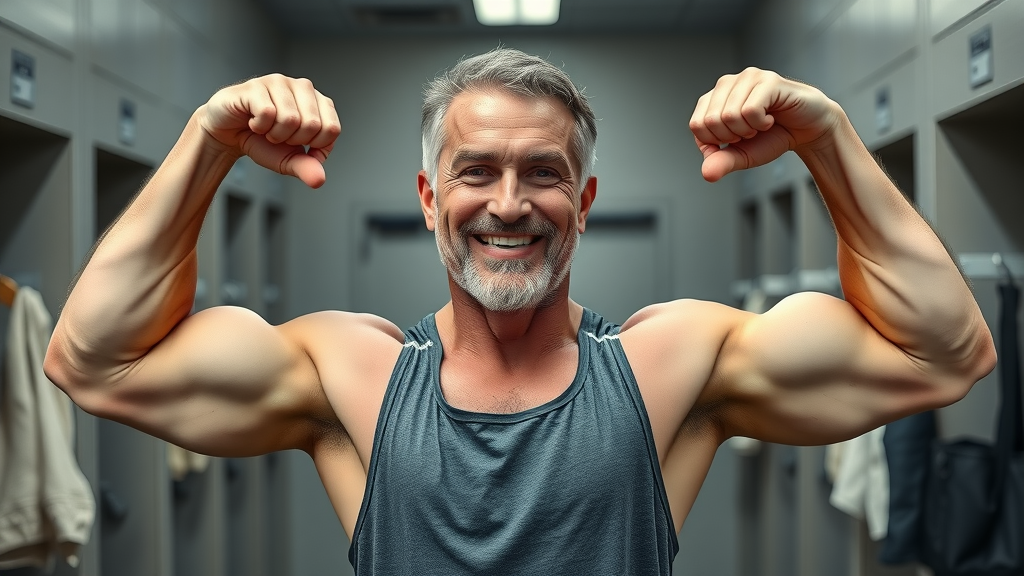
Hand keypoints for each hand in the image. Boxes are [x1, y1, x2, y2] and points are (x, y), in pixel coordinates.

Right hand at [197, 74, 340, 187]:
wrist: (229, 135)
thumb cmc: (262, 142)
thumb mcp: (288, 161)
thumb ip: (307, 168)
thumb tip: (319, 180)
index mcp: (318, 102)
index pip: (332, 129)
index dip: (314, 146)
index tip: (297, 143)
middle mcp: (302, 87)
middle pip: (313, 125)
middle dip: (292, 140)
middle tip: (278, 135)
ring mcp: (279, 82)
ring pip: (291, 119)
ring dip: (274, 134)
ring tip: (266, 128)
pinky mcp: (256, 86)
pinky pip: (268, 112)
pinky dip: (259, 126)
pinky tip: (253, 121)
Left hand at [689, 68, 840, 181]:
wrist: (807, 130)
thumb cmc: (772, 137)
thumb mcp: (742, 156)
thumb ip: (722, 163)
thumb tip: (707, 174)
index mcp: (713, 99)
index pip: (696, 126)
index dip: (716, 142)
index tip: (736, 138)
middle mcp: (726, 83)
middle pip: (710, 121)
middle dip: (733, 137)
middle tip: (750, 132)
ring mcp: (747, 78)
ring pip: (729, 116)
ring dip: (748, 130)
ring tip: (760, 124)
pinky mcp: (768, 80)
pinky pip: (750, 111)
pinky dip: (761, 124)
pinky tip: (770, 119)